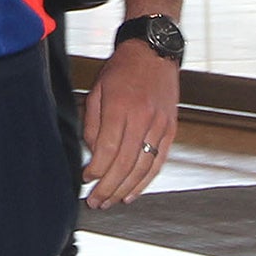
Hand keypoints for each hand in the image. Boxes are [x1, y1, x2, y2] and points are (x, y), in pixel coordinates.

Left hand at [81, 38, 178, 206]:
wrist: (154, 53)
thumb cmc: (120, 71)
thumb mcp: (98, 90)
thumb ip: (93, 123)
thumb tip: (93, 154)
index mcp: (120, 107)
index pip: (107, 149)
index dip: (95, 170)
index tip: (85, 180)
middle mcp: (143, 118)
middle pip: (124, 164)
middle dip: (108, 188)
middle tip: (94, 202)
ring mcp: (160, 126)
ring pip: (142, 168)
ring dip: (125, 190)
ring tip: (110, 202)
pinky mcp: (170, 131)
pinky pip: (158, 163)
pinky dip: (145, 182)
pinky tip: (131, 193)